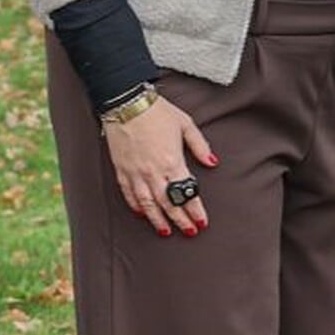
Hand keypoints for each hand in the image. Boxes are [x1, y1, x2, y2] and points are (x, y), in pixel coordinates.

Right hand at [103, 94, 215, 237]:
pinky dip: (136, 206)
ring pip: (148, 205)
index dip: (195, 211)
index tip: (201, 222)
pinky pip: (129, 194)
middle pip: (169, 204)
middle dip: (180, 221)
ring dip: (158, 220)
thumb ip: (200, 146)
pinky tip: (142, 214)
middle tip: (189, 231)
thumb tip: (212, 163)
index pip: (186, 194)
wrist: (127, 102)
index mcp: (172, 162)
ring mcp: (136, 173)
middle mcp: (154, 172)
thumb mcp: (186, 124)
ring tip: (165, 232)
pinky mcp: (122, 170)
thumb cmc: (157, 111)